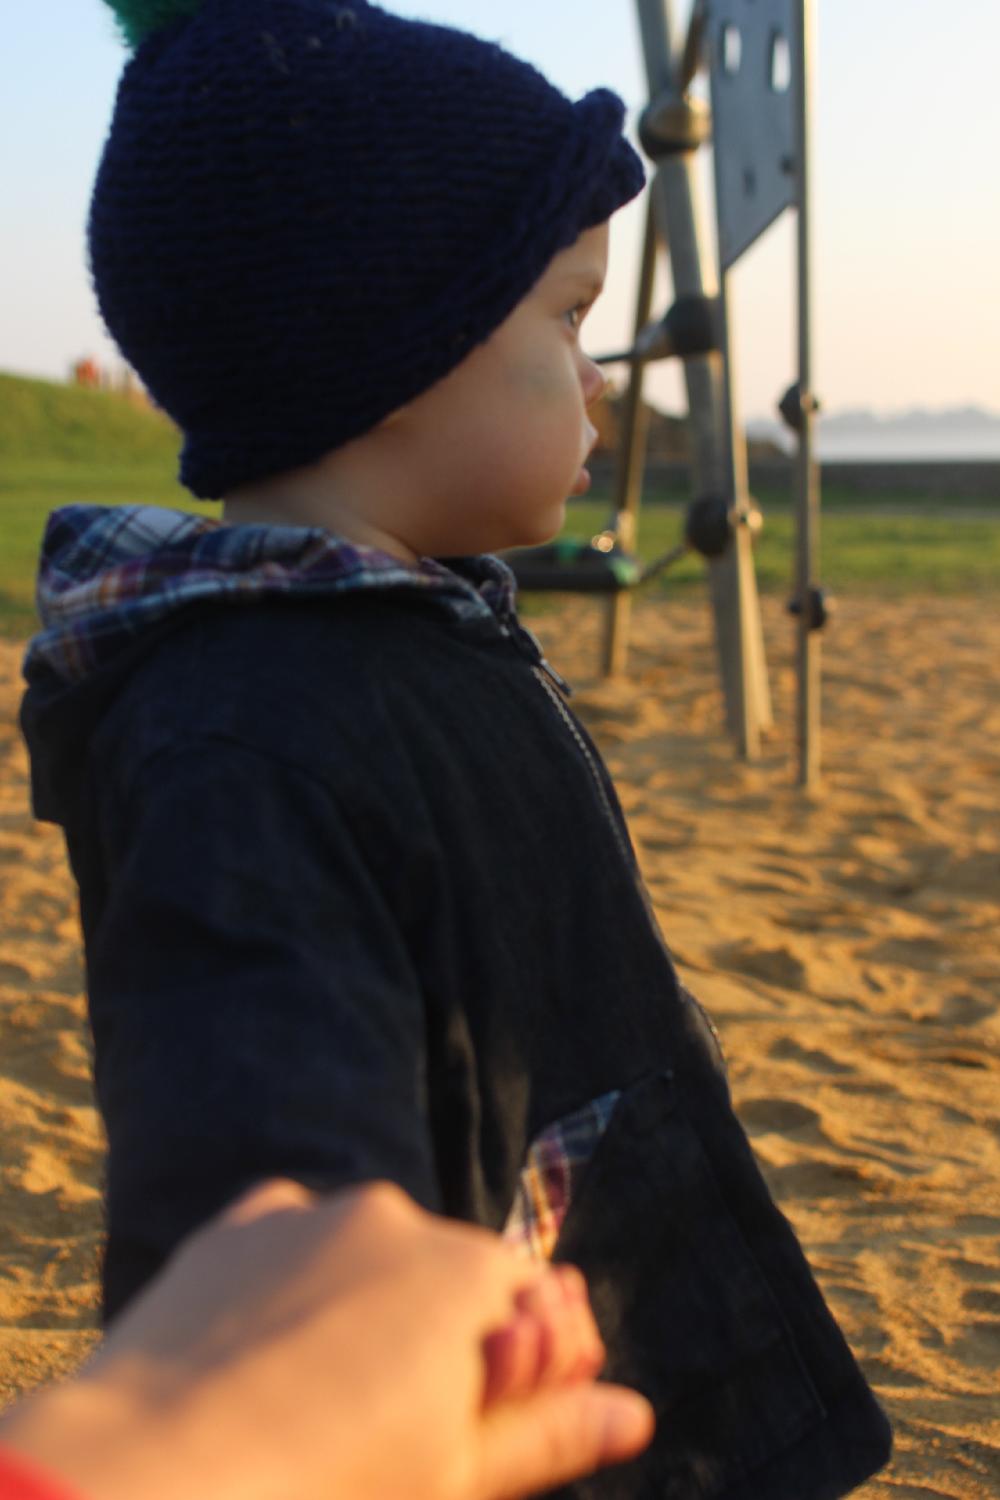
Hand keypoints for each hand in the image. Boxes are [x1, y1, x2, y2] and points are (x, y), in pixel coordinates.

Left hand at [0, 1180, 653, 1499]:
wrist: (152, 1483)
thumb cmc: (328, 1492)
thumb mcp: (453, 1474)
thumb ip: (548, 1432)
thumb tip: (636, 1413)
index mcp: (465, 1274)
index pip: (528, 1298)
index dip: (516, 1361)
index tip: (484, 1419)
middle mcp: (394, 1218)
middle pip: (446, 1272)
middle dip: (438, 1332)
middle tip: (396, 1426)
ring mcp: (307, 1213)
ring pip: (366, 1254)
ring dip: (366, 1306)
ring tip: (320, 1403)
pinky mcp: (235, 1225)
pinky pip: (289, 1239)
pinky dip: (294, 1282)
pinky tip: (267, 1356)